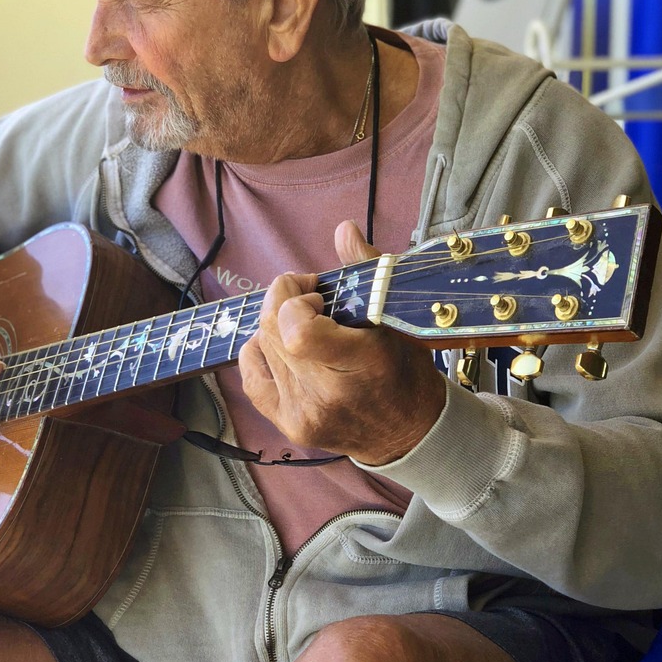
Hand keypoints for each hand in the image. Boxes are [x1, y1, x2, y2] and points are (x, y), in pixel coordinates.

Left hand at [238, 221, 446, 466]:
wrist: (409, 432)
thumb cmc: (405, 369)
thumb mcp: (397, 316)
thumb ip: (368, 270)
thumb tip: (343, 229)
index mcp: (360, 364)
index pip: (296, 331)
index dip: (294, 300)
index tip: (318, 294)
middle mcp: (326, 394)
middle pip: (271, 329)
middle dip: (285, 300)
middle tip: (312, 299)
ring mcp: (303, 414)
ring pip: (260, 346)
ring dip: (275, 325)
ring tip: (305, 325)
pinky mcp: (288, 425)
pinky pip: (252, 377)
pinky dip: (259, 352)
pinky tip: (281, 347)